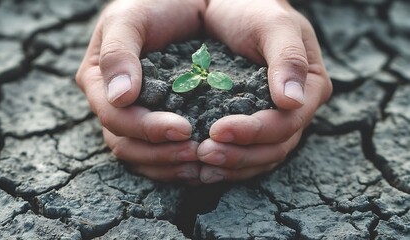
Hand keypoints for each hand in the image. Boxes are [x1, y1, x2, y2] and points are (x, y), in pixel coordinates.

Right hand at [76, 0, 206, 182]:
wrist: (178, 4)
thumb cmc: (151, 5)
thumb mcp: (129, 19)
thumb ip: (118, 53)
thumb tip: (119, 97)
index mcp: (98, 81)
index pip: (115, 117)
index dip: (146, 128)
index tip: (183, 128)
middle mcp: (111, 103)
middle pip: (125, 143)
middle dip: (159, 152)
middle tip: (196, 151)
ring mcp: (132, 114)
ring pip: (139, 154)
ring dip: (167, 163)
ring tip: (199, 162)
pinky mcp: (154, 120)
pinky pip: (156, 152)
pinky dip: (173, 163)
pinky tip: (197, 165)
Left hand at [197, 0, 332, 182]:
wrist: (233, 8)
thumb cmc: (255, 10)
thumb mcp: (274, 25)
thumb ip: (288, 58)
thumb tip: (292, 102)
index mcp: (310, 87)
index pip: (288, 123)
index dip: (255, 132)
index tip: (218, 130)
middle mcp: (297, 109)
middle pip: (275, 147)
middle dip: (240, 155)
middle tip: (203, 153)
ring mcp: (277, 119)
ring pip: (261, 157)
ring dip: (232, 165)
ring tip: (200, 167)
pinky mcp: (254, 123)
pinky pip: (247, 154)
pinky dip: (228, 164)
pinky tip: (204, 168)